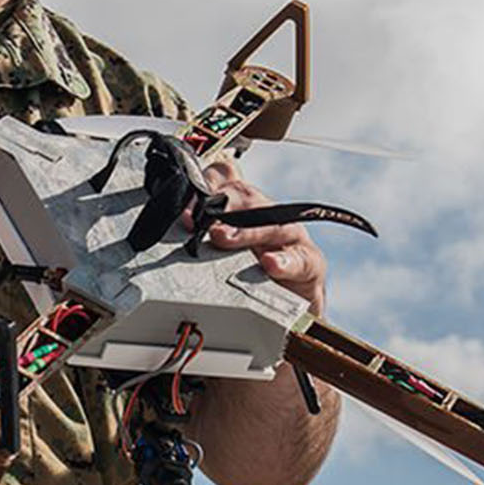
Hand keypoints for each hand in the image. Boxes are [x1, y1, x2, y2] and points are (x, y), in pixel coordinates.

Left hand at [196, 157, 327, 315]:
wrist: (292, 305)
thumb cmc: (255, 271)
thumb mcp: (225, 248)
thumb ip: (202, 230)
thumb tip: (174, 220)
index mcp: (247, 207)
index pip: (227, 179)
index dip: (206, 184)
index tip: (185, 202)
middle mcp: (270, 215)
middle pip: (248, 197)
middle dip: (222, 203)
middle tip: (201, 219)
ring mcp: (292, 237)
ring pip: (272, 224)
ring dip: (245, 231)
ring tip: (222, 239)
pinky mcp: (309, 262)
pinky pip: (299, 259)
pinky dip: (283, 261)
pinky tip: (269, 264)